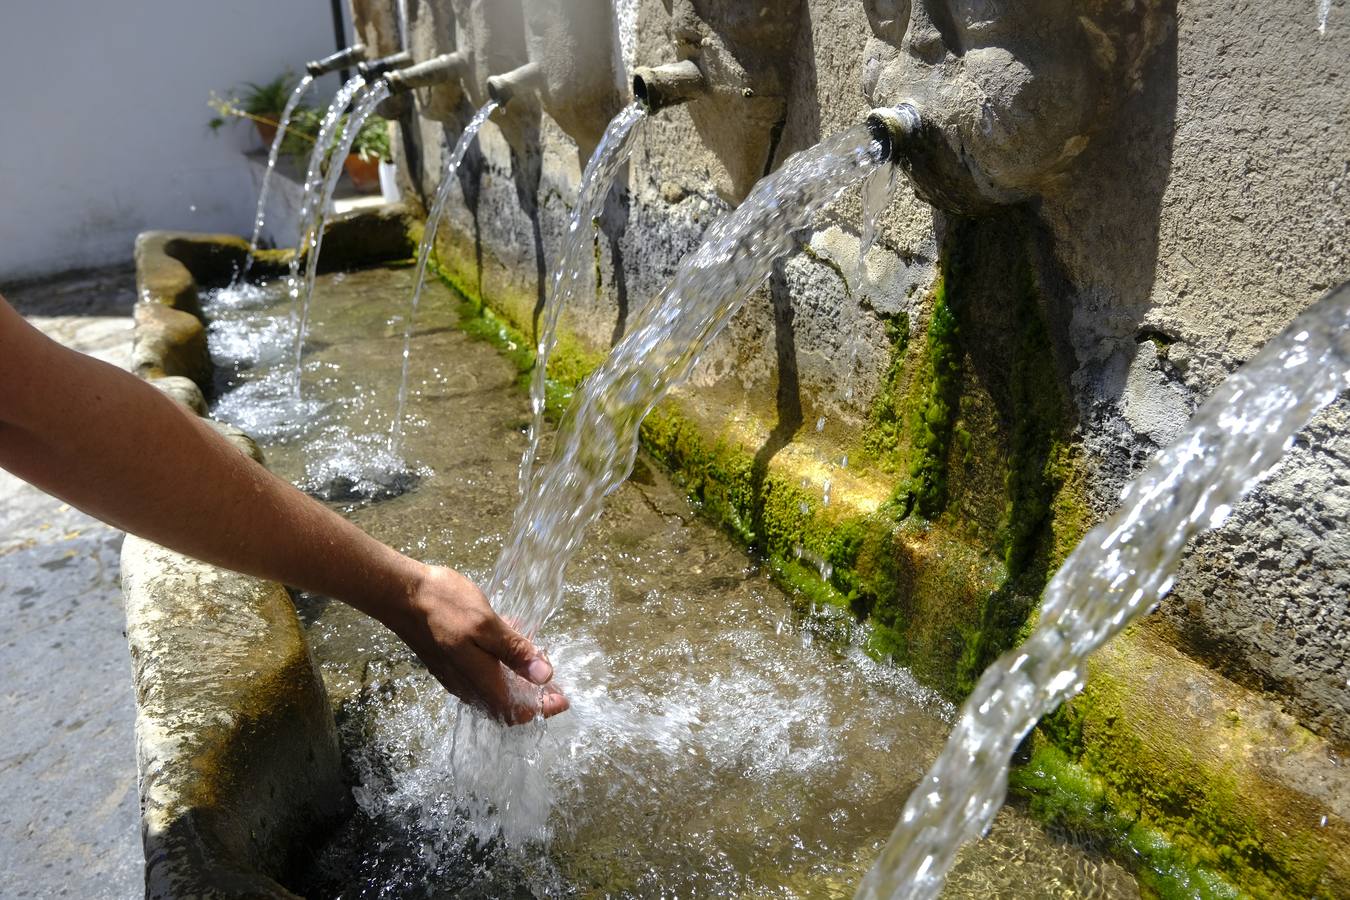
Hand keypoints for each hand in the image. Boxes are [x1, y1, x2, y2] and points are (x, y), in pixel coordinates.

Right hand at [387, 565, 568, 723]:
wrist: (402, 595)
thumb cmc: (445, 606)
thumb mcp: (486, 624)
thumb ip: (514, 651)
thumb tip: (544, 676)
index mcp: (479, 680)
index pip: (517, 712)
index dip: (543, 708)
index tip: (563, 696)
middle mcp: (467, 687)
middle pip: (507, 706)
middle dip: (535, 696)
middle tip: (554, 676)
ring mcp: (456, 676)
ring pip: (495, 690)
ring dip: (518, 680)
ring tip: (536, 655)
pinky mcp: (450, 663)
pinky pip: (483, 676)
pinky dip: (502, 667)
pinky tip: (509, 641)